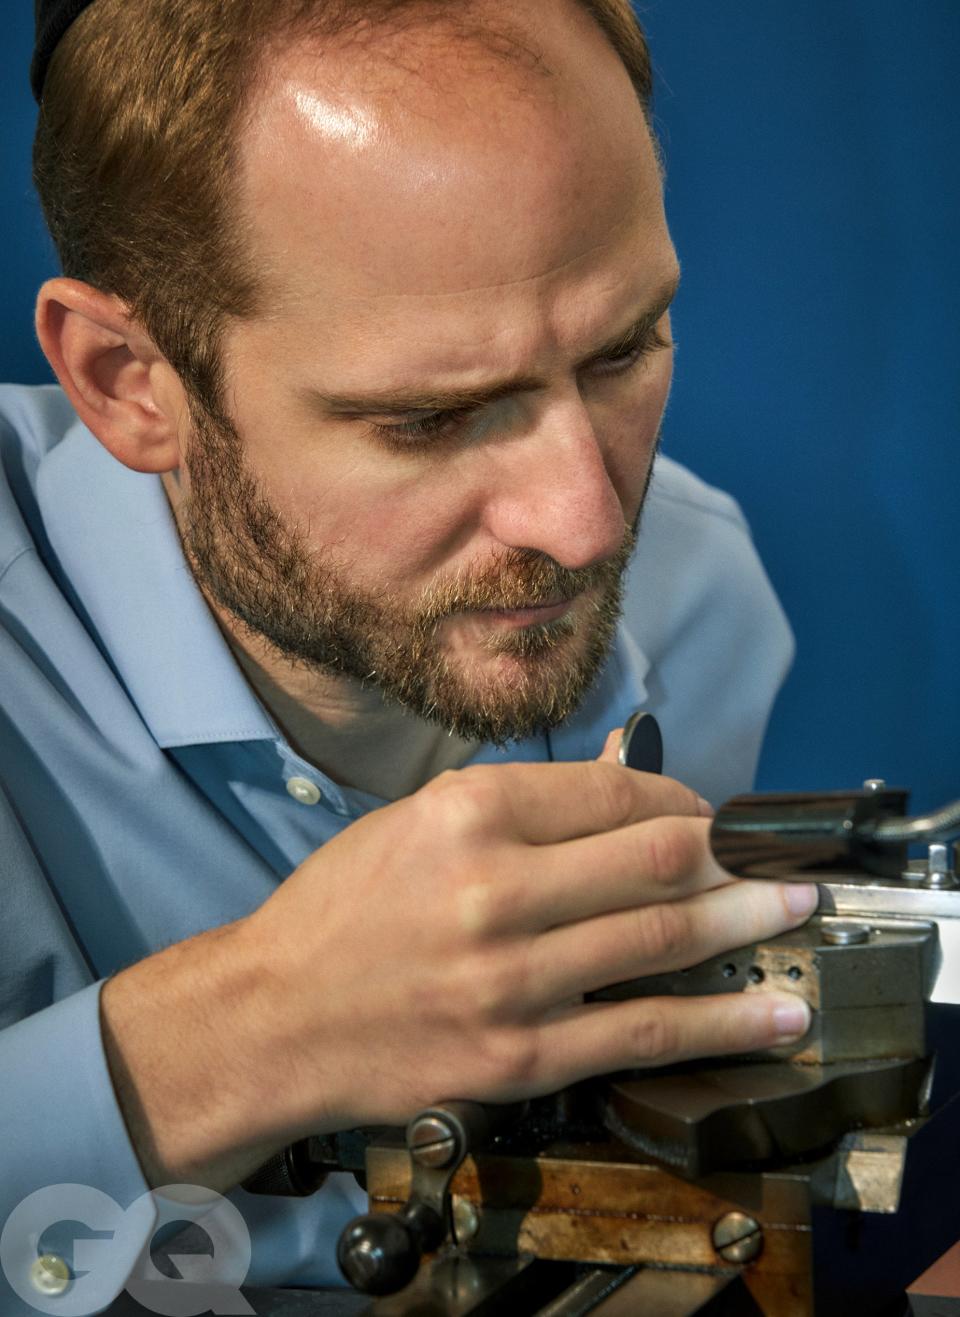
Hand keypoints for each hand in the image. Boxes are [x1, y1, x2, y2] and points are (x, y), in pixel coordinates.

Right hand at [248, 756, 815, 1128]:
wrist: (276, 1015)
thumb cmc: (342, 911)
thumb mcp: (416, 822)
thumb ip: (522, 806)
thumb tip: (623, 792)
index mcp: (468, 815)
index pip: (614, 794)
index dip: (681, 799)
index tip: (702, 812)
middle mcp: (496, 889)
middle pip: (657, 859)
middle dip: (729, 854)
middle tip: (766, 857)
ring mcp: (514, 978)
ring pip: (665, 940)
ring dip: (747, 921)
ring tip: (795, 909)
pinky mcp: (522, 1053)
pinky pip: (644, 1033)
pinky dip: (723, 1023)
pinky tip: (773, 1014)